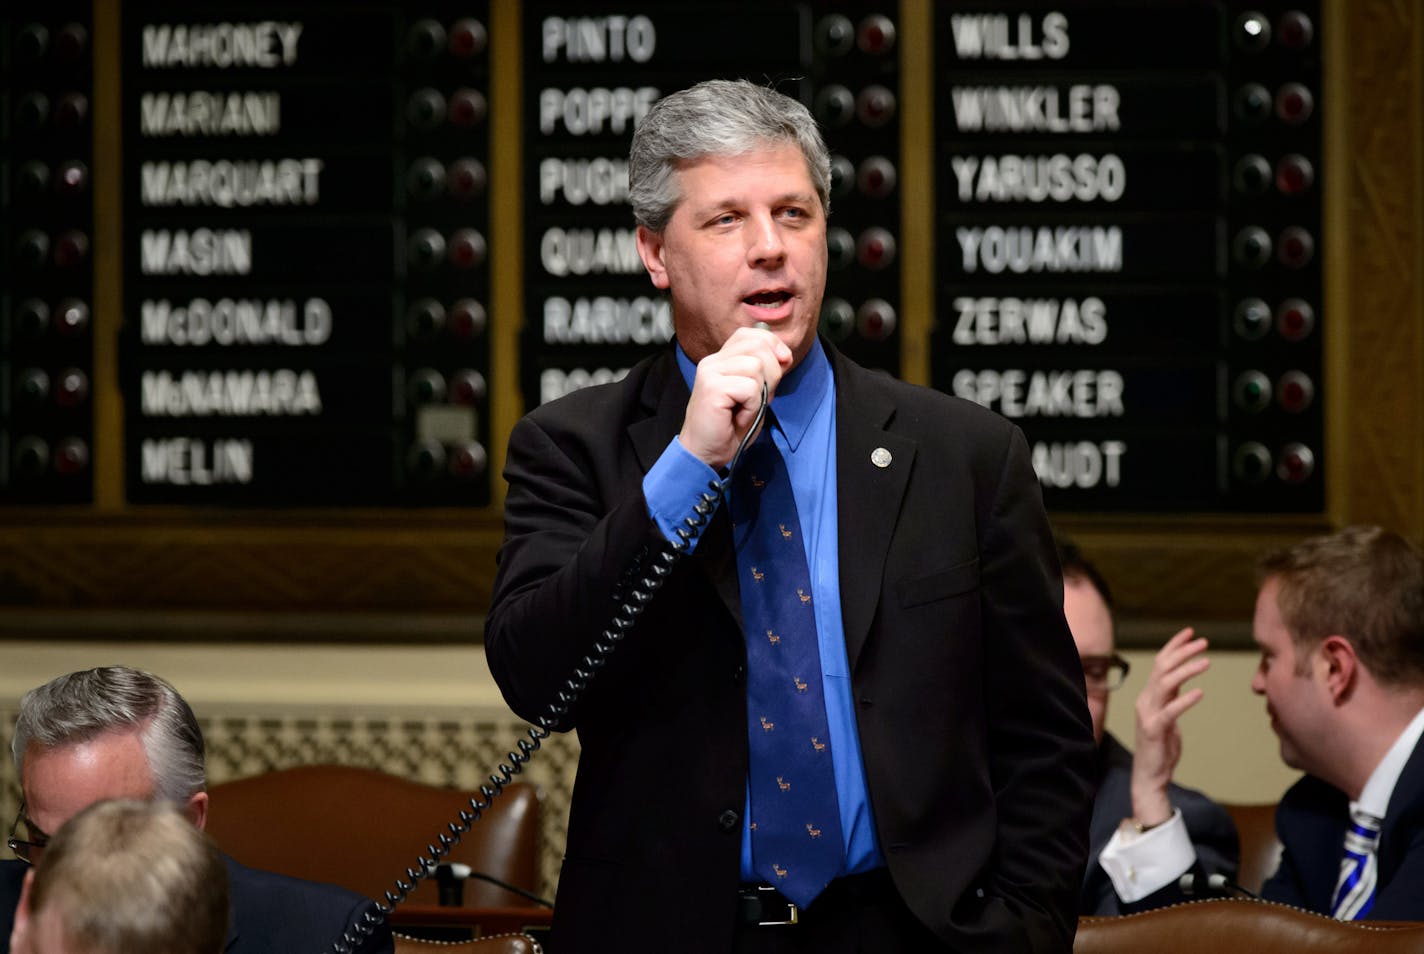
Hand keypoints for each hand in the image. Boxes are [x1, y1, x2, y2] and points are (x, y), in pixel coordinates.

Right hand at [679, 326, 791, 468]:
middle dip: (773, 372)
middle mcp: (713, 360)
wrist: (706, 452)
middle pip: (758, 345)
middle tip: (760, 397)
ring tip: (746, 408)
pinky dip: (752, 406)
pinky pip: (750, 388)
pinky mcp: (712, 388)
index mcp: (722, 358)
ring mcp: (710, 372)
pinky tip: (739, 416)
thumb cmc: (729, 426)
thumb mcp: (755, 393)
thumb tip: (785, 355)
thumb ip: (766, 371)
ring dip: (761, 393)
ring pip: (756, 366)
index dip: (773, 346)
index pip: (753, 334)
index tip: (781, 366)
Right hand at [1130, 626, 1209, 827]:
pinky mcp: (1154, 729)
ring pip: (1165, 683)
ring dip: (1186, 670)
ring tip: (1207, 661)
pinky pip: (1170, 711)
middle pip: (1162, 667)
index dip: (1174, 645)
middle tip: (1204, 642)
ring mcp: (1148, 714)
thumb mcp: (1167, 715)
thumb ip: (1171, 697)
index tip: (1191, 632)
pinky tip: (1200, 693)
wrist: (1150, 775)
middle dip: (1182, 651)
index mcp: (1149, 695)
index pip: (1160, 662)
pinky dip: (1185, 700)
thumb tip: (1183, 680)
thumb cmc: (1161, 746)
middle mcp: (1145, 700)